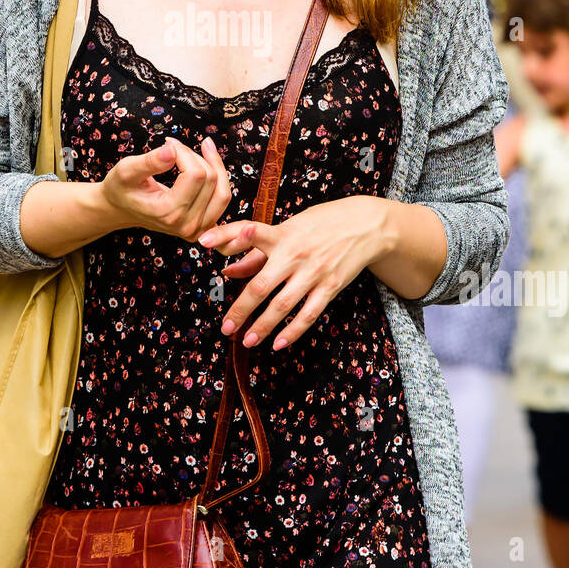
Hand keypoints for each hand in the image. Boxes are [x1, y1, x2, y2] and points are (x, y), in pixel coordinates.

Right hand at [100, 136, 231, 241]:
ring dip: (214, 164)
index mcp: (167, 213)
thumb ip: (149, 161)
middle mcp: (186, 225)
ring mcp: (196, 228)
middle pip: (210, 180)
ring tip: (202, 147)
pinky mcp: (204, 225)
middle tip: (176, 147)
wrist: (121, 208)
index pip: (195, 175)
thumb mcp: (126, 170)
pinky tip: (208, 161)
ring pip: (223, 191)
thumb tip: (171, 150)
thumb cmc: (121, 188)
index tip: (168, 144)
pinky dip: (219, 177)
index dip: (184, 152)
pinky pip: (222, 198)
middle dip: (195, 156)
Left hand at [197, 196, 393, 350]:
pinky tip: (278, 344)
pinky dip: (293, 331)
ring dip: (263, 326)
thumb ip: (256, 251)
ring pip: (283, 305)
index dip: (225, 235)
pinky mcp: (330, 286)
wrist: (365, 224)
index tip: (202, 242)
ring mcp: (314, 272)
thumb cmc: (321, 223)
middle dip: (241, 309)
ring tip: (247, 341)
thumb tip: (227, 270)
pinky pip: (309, 314)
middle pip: (261, 285)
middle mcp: (295, 253)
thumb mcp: (289, 228)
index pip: (247, 232)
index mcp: (281, 234)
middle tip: (226, 327)